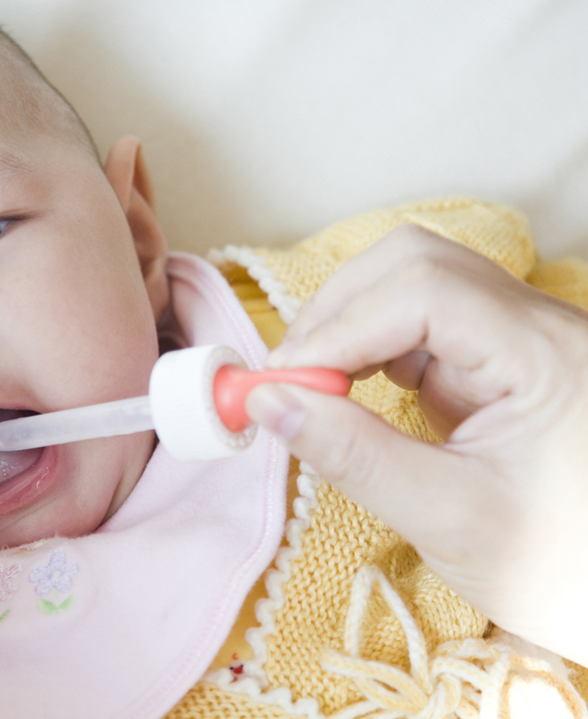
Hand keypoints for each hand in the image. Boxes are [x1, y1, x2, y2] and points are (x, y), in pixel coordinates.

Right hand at [246, 223, 587, 665]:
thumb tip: (270, 403)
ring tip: (314, 385)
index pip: (424, 293)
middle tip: (291, 377)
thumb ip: (354, 457)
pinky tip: (349, 388)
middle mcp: (536, 326)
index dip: (340, 329)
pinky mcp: (496, 359)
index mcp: (546, 357)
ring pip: (414, 281)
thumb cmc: (560, 564)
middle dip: (338, 311)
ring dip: (350, 323)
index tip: (284, 384)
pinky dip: (370, 344)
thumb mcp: (451, 520)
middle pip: (416, 263)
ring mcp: (517, 337)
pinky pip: (420, 321)